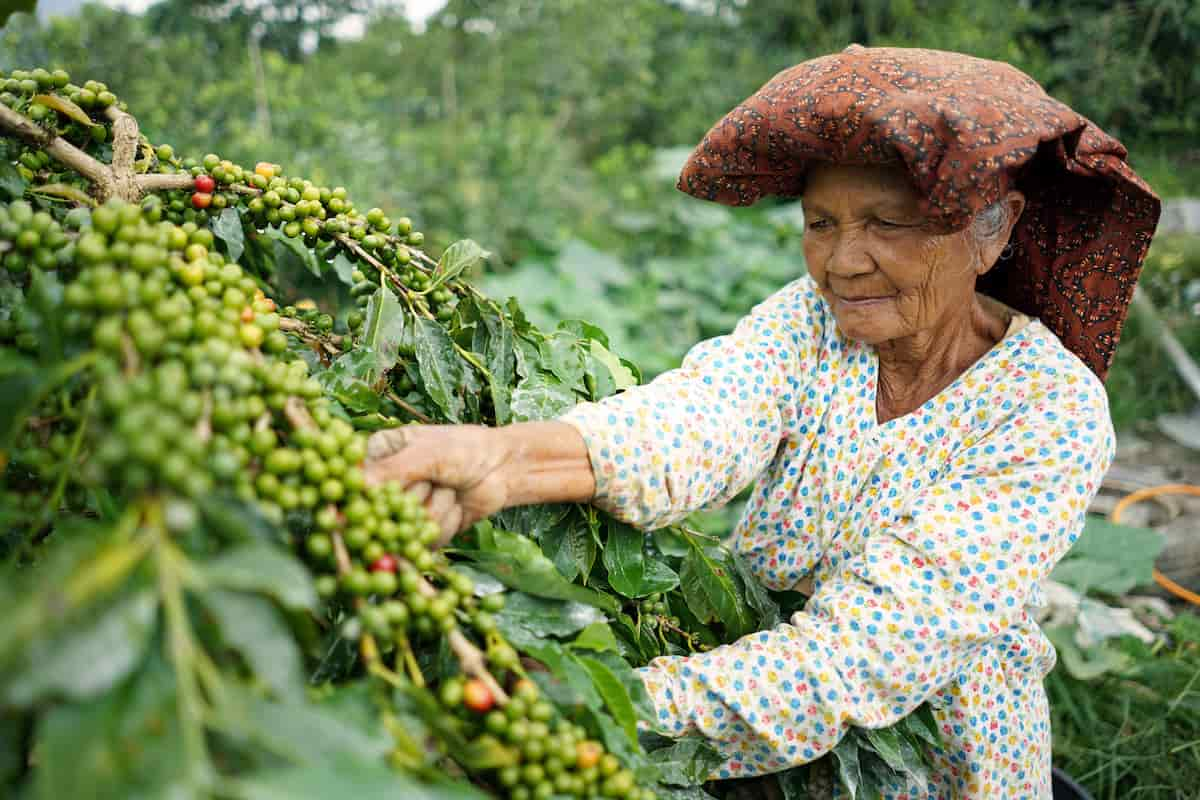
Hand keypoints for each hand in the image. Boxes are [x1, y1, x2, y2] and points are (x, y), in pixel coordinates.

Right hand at [364, 425, 512, 546]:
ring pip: (405, 527)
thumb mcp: (428, 454)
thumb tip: (359, 487)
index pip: (359, 482)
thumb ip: (393, 470)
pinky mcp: (422, 530)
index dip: (373, 493)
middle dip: (417, 497)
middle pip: (382, 509)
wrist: (502, 467)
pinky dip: (446, 524)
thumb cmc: (465, 449)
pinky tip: (457, 507)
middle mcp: (386, 483)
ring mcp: (404, 508)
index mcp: (379, 455)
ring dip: (437, 508)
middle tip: (438, 480)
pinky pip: (424, 541)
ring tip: (451, 489)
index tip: (397, 490)